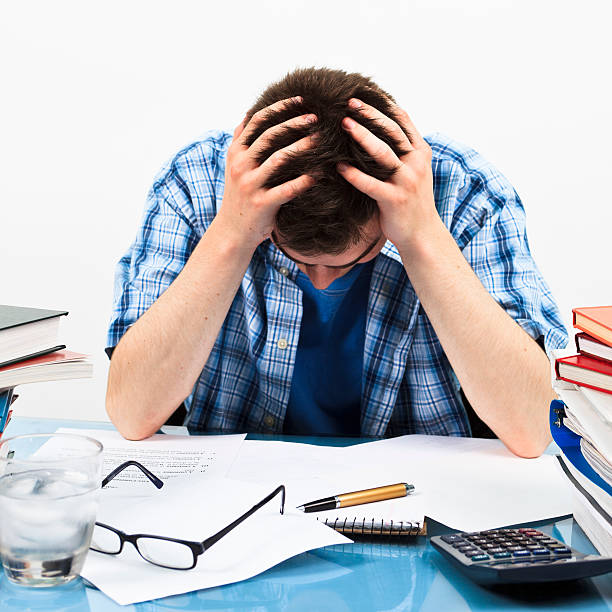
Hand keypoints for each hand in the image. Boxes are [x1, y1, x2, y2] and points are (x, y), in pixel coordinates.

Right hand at [217, 97, 317, 249]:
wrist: (231, 232)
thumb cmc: (239, 196)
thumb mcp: (233, 166)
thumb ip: (240, 141)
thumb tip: (248, 113)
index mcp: (235, 153)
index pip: (257, 121)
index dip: (279, 108)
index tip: (300, 100)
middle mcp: (240, 166)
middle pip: (269, 135)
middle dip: (294, 123)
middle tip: (315, 117)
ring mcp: (250, 185)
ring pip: (279, 159)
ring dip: (302, 147)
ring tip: (319, 140)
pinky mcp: (262, 204)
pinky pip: (288, 189)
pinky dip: (305, 180)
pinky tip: (319, 174)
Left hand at [337, 99, 439, 253]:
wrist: (422, 235)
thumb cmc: (411, 202)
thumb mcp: (412, 171)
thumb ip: (401, 152)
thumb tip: (377, 129)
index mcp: (420, 153)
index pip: (403, 120)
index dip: (383, 104)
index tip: (364, 92)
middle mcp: (416, 163)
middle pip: (392, 131)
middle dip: (370, 114)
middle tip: (349, 102)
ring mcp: (407, 181)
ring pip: (383, 153)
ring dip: (362, 136)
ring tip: (344, 124)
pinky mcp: (395, 200)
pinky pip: (371, 184)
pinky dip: (354, 175)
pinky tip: (338, 167)